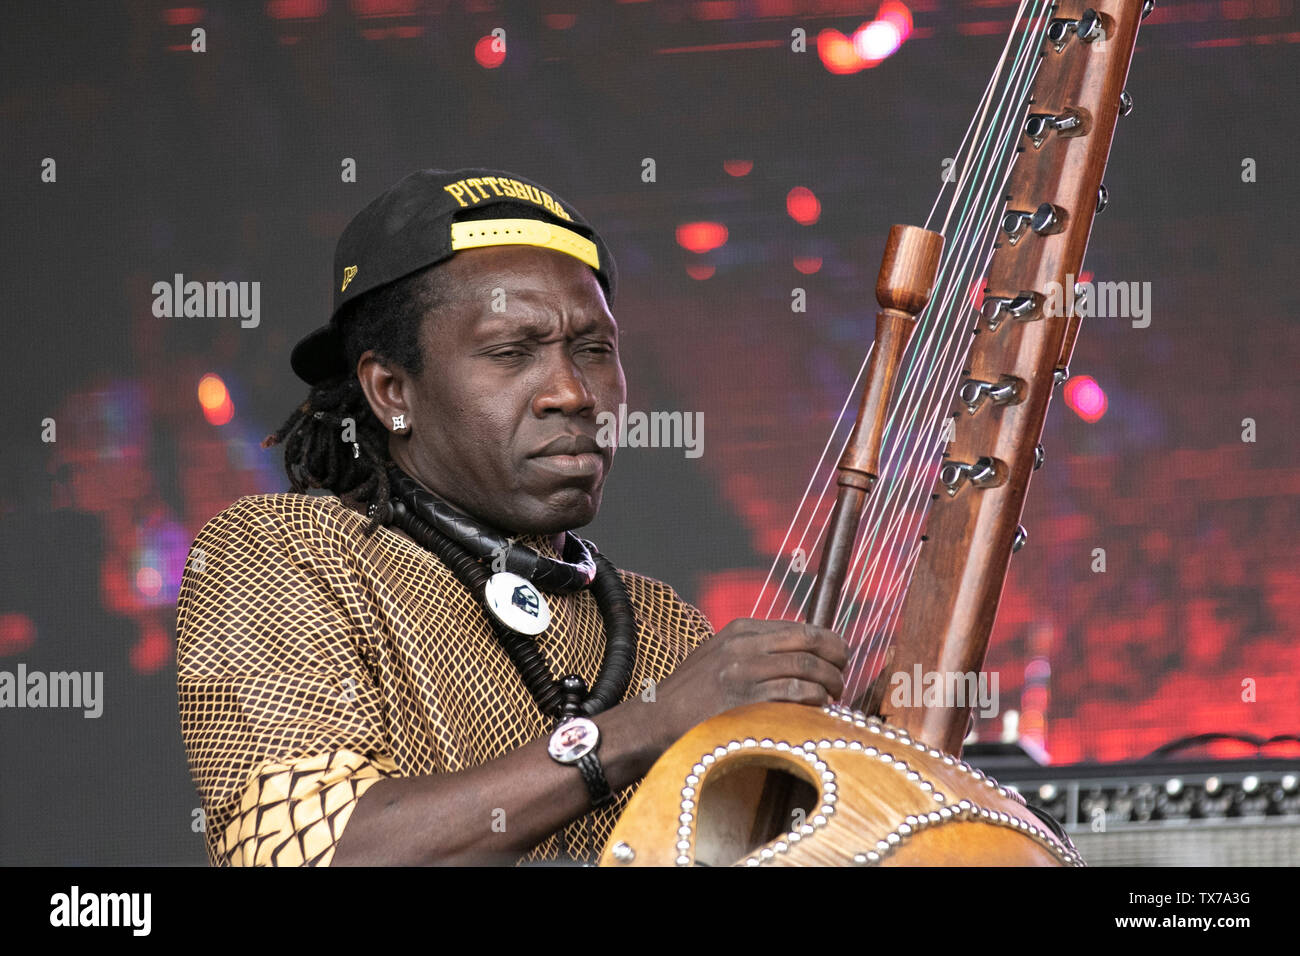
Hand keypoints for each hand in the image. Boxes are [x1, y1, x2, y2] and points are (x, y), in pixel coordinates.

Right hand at [648, 618, 848, 750]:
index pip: (801, 628)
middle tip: (843, 678)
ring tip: (834, 697)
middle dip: (837, 661)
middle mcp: (744, 645)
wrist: (652, 719)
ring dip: (831, 684)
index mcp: (740, 629)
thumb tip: (800, 656)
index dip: (829, 643)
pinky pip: (795, 693)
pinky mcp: (744, 699)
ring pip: (808, 668)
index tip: (839, 658)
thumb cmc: (689, 695)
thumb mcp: (719, 656)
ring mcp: (744, 671)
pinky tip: (817, 709)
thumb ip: (755, 650)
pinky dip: (814, 701)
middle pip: (810, 643)